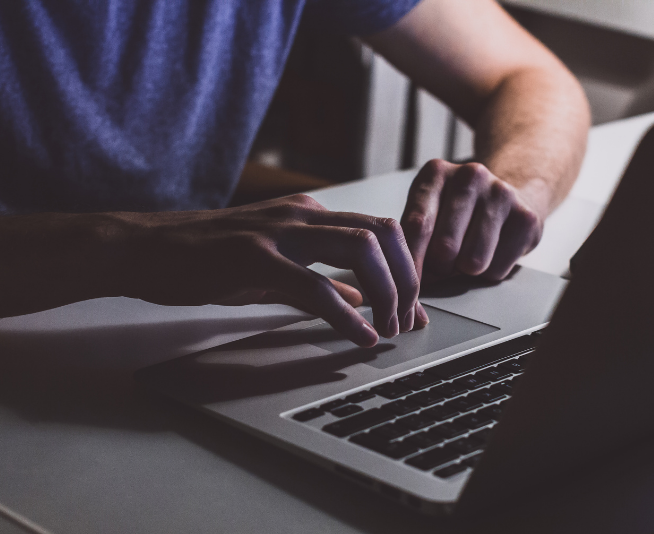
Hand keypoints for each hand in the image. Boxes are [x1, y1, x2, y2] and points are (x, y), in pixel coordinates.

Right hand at [127, 195, 426, 346]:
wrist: (145, 249)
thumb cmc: (208, 258)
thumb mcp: (275, 266)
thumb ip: (321, 278)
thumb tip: (361, 298)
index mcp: (310, 214)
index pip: (380, 230)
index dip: (407, 269)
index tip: (414, 307)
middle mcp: (302, 214)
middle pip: (383, 233)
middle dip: (407, 279)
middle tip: (407, 320)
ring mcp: (279, 232)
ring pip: (360, 249)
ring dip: (386, 292)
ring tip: (388, 328)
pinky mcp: (254, 258)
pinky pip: (315, 286)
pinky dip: (346, 315)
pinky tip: (359, 336)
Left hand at [400, 160, 543, 282]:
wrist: (508, 198)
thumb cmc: (457, 213)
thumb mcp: (428, 211)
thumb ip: (412, 238)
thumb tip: (404, 278)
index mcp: (436, 173)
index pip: (417, 225)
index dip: (411, 262)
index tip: (407, 283)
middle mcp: (470, 176)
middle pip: (445, 248)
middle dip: (440, 269)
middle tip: (443, 265)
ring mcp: (501, 194)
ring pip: (473, 262)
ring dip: (465, 272)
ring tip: (466, 257)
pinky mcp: (526, 218)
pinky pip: (497, 269)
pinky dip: (490, 273)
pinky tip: (491, 253)